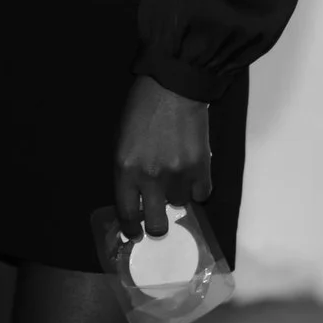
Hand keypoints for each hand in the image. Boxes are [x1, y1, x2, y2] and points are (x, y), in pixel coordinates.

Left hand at [114, 74, 212, 240]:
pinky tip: (192, 175)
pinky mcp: (202, 168)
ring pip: (180, 205)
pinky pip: (202, 194)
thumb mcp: (121, 140)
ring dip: (176, 196)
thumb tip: (135, 198)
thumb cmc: (140, 110)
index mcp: (125, 169)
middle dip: (156, 227)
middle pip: (156, 224)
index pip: (126, 211)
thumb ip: (127, 171)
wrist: (173, 88)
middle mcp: (151, 177)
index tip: (135, 234)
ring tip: (174, 177)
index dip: (131, 228)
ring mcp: (178, 175)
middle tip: (157, 221)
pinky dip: (197, 188)